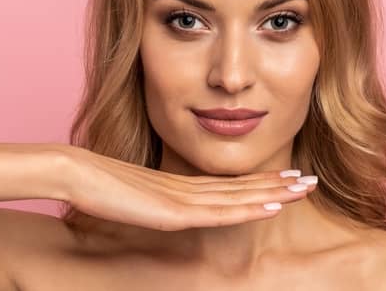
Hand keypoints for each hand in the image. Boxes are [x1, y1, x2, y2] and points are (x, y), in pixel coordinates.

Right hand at [62, 146, 316, 230]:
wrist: (74, 171)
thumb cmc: (96, 183)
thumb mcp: (133, 196)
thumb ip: (152, 202)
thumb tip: (160, 209)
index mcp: (180, 186)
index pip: (229, 185)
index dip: (260, 183)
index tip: (286, 179)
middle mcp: (188, 188)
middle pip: (242, 187)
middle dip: (279, 185)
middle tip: (310, 180)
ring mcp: (183, 198)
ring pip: (240, 197)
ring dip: (275, 193)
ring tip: (305, 187)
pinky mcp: (174, 210)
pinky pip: (221, 212)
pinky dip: (250, 208)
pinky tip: (273, 206)